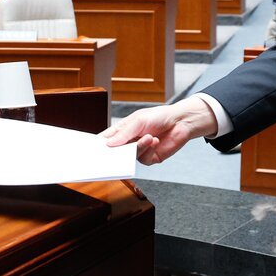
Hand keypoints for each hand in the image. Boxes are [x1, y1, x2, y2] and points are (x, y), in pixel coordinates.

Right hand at [100, 98, 218, 164]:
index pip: (107, 139)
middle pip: (116, 151)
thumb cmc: (159, 116)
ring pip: (130, 156)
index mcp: (123, 130)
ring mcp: (139, 150)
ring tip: (149, 137)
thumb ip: (123, 133)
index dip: (100, 144)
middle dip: (116, 152)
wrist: (181, 122)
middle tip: (115, 152)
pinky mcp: (149, 158)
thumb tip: (108, 144)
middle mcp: (129, 141)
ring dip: (139, 147)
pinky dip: (148, 150)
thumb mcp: (138, 121)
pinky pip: (142, 159)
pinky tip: (155, 141)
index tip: (94, 149)